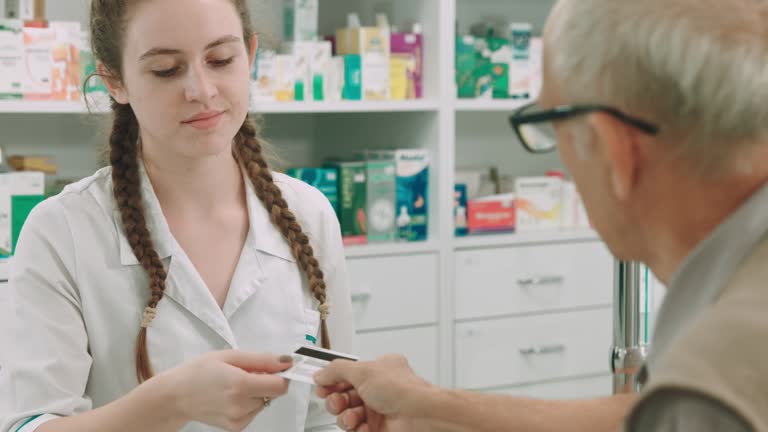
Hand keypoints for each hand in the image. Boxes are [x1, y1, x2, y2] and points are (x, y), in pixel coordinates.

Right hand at [160, 350, 292, 430]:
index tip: (274, 368)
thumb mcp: (230, 356)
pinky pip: (254, 412)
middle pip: (273, 393)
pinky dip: (249, 403)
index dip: (281, 375)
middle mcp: (241, 405)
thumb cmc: (199, 371)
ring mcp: (238, 419)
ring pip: (264, 402)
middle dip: (266, 381)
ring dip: (257, 392)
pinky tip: (231, 397)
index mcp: (240, 384)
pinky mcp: (235, 427)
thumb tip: (286, 361)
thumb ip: (262, 360)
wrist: (175, 396)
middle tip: (245, 373)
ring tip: (234, 385)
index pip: (280, 386)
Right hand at [314, 354, 433, 431]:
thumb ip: (337, 370)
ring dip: (345, 416)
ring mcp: (377, 410)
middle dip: (336, 400)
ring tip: (353, 416)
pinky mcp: (377, 428)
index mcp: (377, 370)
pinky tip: (361, 426)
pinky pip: (356, 429)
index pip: (347, 373)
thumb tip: (321, 373)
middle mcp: (378, 389)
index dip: (332, 379)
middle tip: (337, 401)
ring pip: (347, 415)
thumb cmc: (402, 389)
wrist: (419, 415)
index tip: (321, 384)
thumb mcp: (363, 370)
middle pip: (343, 396)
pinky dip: (356, 429)